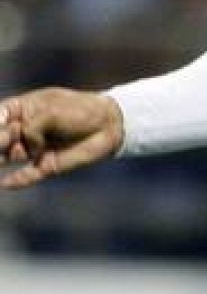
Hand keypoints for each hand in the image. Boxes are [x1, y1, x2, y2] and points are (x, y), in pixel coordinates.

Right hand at [0, 87, 125, 189]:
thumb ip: (33, 126)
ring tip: (4, 156)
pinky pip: (27, 176)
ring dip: (0, 158)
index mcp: (21, 111)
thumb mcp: (52, 110)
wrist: (108, 124)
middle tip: (7, 139)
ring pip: (7, 156)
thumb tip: (24, 149)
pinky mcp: (44, 166)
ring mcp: (31, 150)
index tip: (7, 124)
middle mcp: (22, 131)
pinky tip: (7, 183)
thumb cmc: (80, 110)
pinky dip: (17, 180)